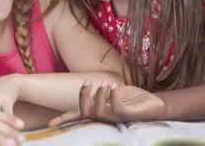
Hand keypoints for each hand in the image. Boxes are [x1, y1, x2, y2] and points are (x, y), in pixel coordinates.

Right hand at [48, 79, 166, 125]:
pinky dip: (113, 95)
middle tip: (87, 81)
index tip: (51, 125)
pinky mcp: (127, 116)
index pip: (79, 117)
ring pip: (98, 112)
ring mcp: (115, 118)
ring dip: (99, 94)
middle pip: (85, 113)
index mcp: (99, 111)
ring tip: (106, 82)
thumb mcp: (111, 93)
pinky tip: (115, 86)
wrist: (153, 103)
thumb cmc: (130, 99)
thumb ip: (98, 93)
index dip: (65, 120)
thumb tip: (86, 88)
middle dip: (82, 97)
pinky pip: (116, 109)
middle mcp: (105, 117)